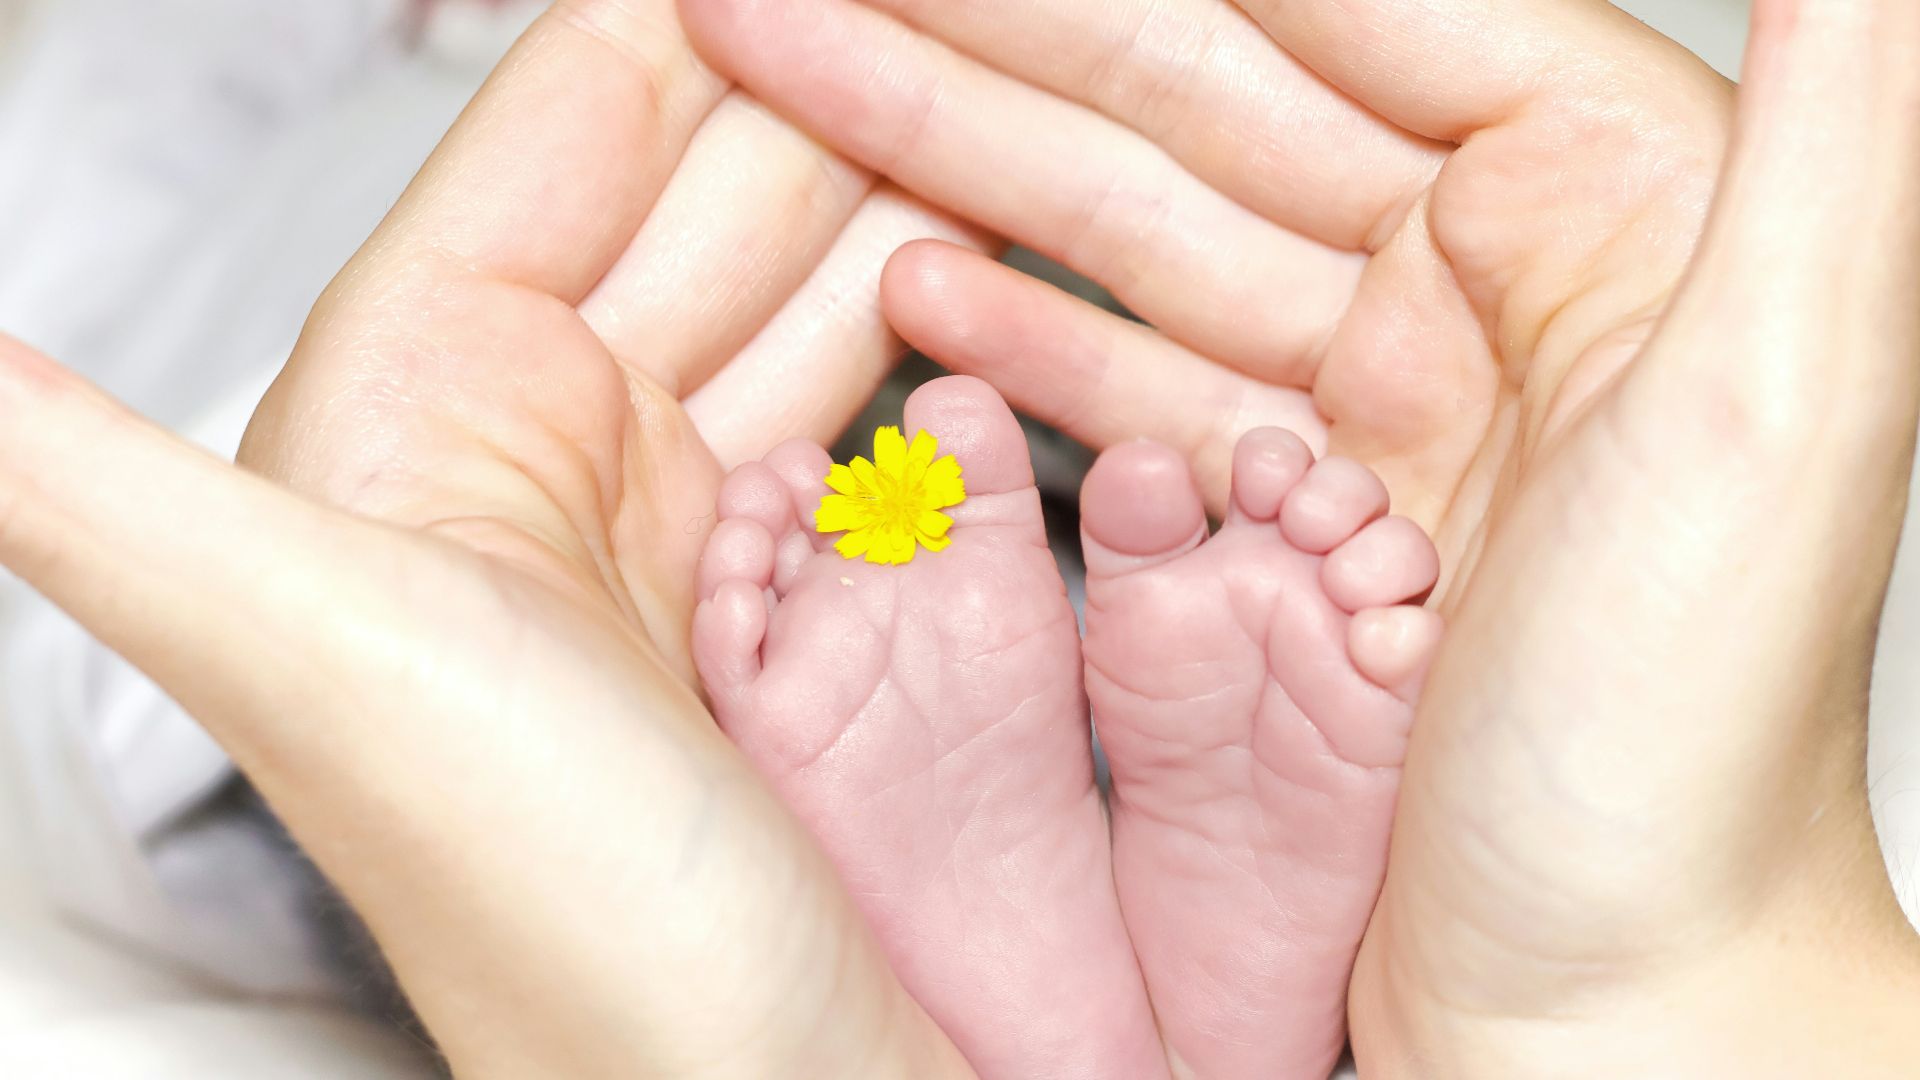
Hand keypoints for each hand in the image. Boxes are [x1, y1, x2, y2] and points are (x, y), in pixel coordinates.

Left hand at [0, 2, 981, 1074]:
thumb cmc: (537, 899)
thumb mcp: (292, 648)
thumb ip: (61, 475)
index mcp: (419, 404)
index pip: (562, 130)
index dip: (685, 24)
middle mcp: (530, 440)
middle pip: (696, 188)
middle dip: (820, 83)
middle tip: (943, 28)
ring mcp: (658, 507)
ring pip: (786, 281)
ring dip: (887, 187)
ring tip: (992, 109)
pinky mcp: (762, 580)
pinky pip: (846, 396)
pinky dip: (918, 325)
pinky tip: (980, 270)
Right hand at [679, 0, 1919, 1070]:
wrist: (1609, 1014)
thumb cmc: (1694, 759)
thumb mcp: (1798, 402)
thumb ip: (1849, 117)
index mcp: (1613, 215)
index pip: (1348, 11)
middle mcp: (1498, 287)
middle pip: (1204, 107)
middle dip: (988, 44)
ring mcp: (1385, 400)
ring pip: (1141, 235)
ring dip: (963, 162)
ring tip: (805, 86)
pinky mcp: (1305, 511)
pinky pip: (1139, 378)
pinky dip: (1022, 328)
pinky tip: (915, 277)